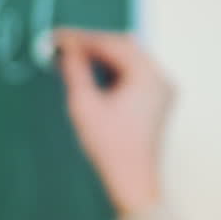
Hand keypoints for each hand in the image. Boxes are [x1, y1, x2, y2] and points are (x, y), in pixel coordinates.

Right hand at [52, 27, 175, 218]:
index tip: (57, 37)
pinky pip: (134, 74)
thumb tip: (67, 50)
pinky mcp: (157, 101)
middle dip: (92, 44)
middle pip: (124, 47)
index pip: (112, 44)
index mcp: (148, 76)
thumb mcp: (84, 105)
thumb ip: (75, 72)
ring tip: (73, 58)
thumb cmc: (110, 148)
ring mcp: (162, 90)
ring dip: (102, 56)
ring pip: (130, 59)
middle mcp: (161, 78)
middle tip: (63, 45)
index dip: (82, 38)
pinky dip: (112, 70)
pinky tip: (92, 74)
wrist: (132, 181)